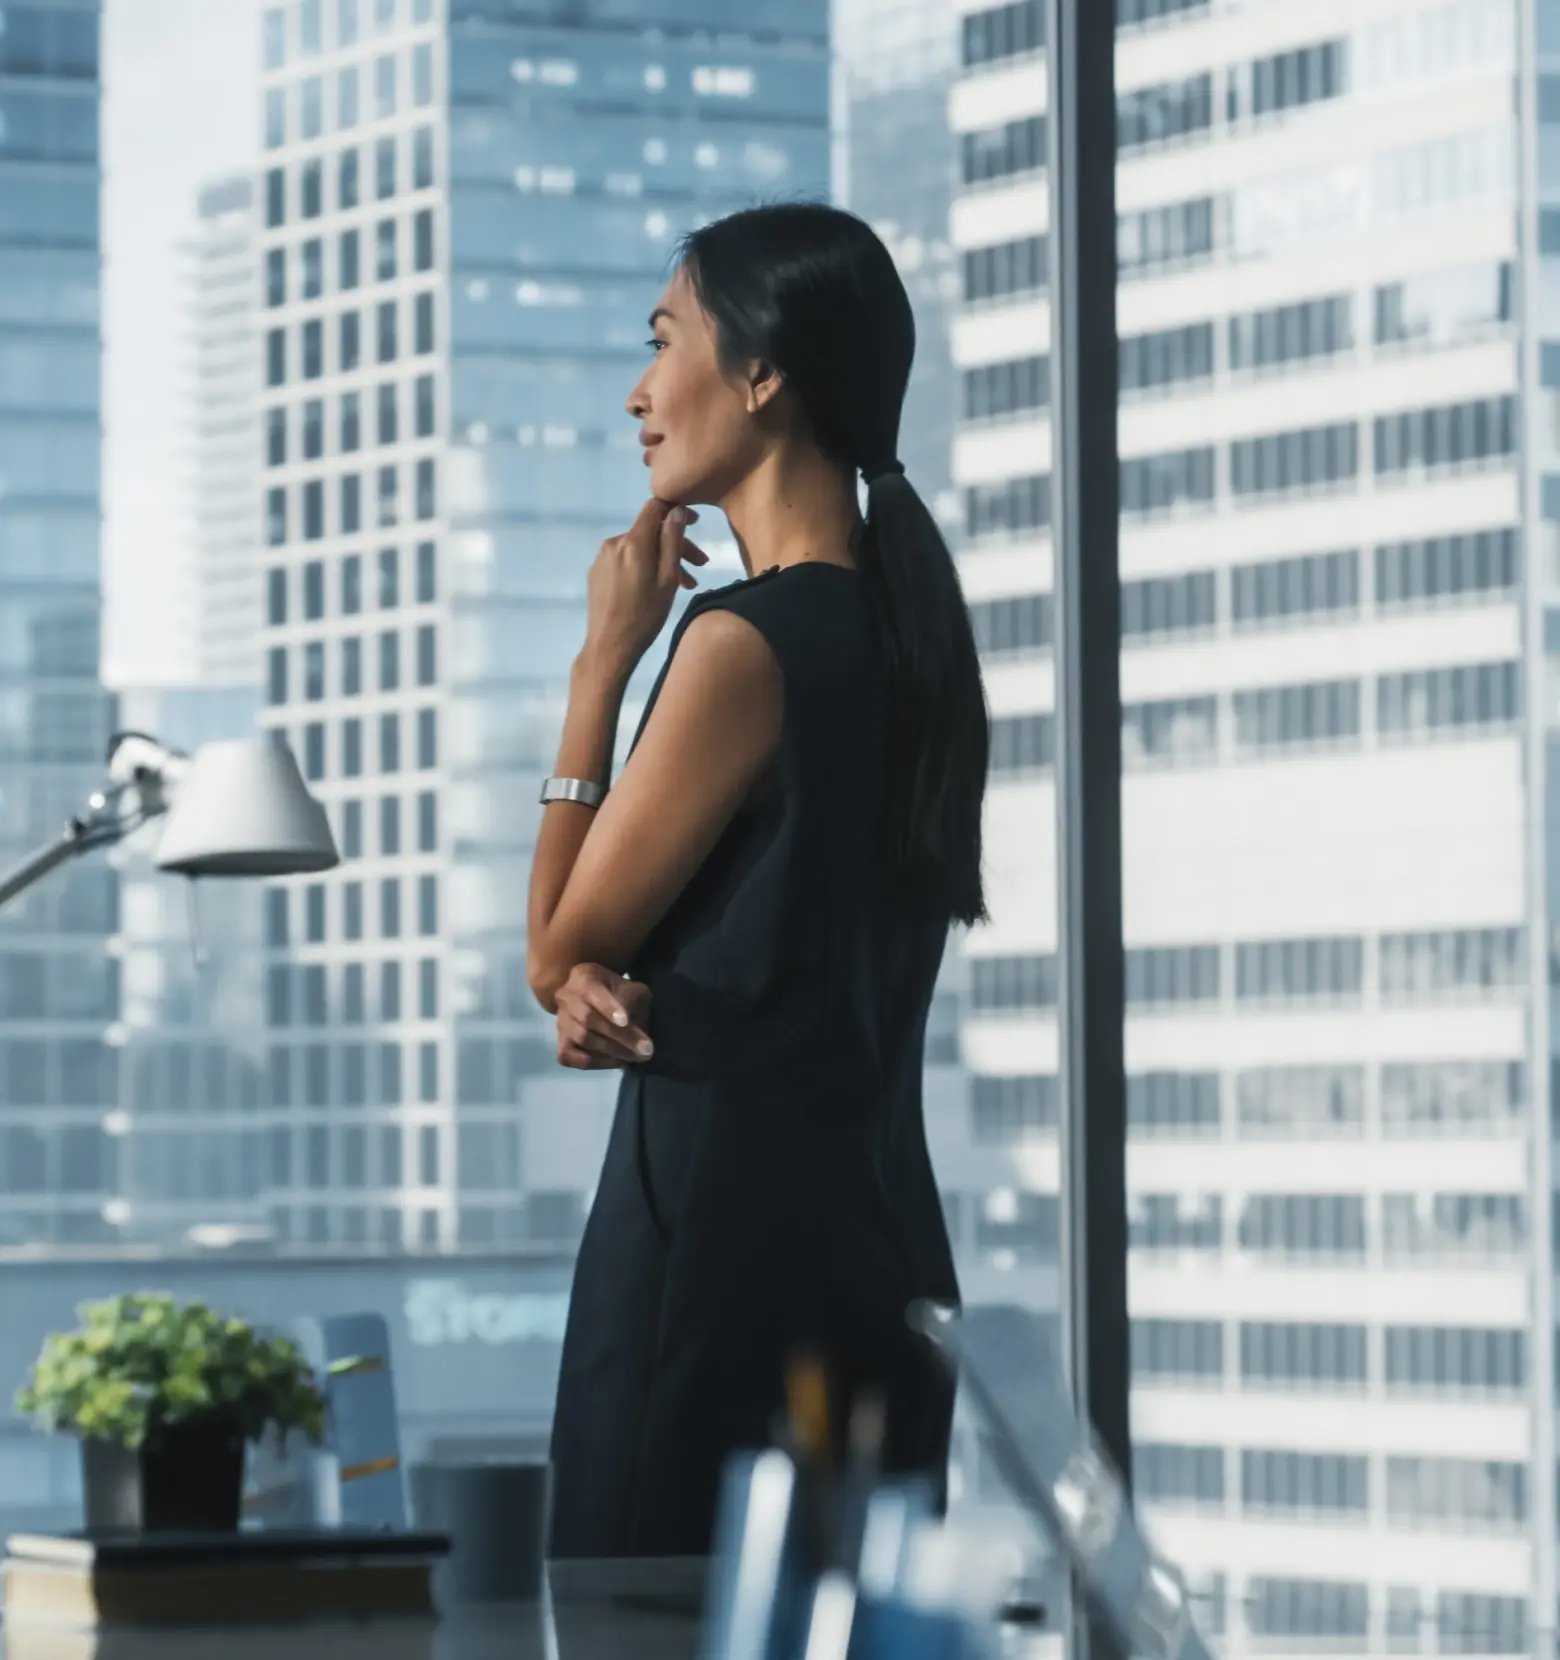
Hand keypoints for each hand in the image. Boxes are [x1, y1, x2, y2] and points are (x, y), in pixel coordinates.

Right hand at [554, 962, 654, 1069]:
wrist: (599, 1001)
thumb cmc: (620, 992)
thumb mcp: (633, 988)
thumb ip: (632, 1001)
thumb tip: (629, 1025)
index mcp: (584, 976)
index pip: (593, 991)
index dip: (608, 1007)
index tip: (626, 1021)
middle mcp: (566, 996)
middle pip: (588, 1019)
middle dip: (620, 1036)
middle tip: (645, 1050)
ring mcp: (560, 1020)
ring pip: (581, 1038)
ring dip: (611, 1051)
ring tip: (635, 1056)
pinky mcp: (560, 1042)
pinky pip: (570, 1056)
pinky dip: (593, 1062)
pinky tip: (614, 1061)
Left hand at [583, 498, 709, 679]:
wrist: (609, 647)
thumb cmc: (645, 617)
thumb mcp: (667, 579)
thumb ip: (672, 541)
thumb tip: (677, 511)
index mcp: (633, 542)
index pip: (655, 507)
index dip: (677, 510)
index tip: (695, 522)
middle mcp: (614, 543)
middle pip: (650, 532)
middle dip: (677, 544)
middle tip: (701, 565)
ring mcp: (603, 558)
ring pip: (640, 549)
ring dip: (663, 560)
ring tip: (684, 585)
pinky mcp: (597, 572)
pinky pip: (626, 561)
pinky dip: (644, 568)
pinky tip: (656, 588)